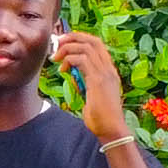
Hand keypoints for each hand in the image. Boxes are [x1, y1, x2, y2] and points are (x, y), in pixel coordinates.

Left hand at [55, 26, 129, 144]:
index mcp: (109, 71)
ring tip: (55, 58)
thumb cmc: (100, 118)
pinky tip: (62, 70)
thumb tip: (72, 74)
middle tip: (57, 44)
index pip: (97, 45)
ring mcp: (105, 73)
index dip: (80, 40)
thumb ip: (84, 82)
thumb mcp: (91, 95)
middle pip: (93, 41)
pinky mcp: (98, 80)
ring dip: (67, 49)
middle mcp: (109, 69)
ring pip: (86, 47)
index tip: (64, 44)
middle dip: (73, 38)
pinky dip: (69, 60)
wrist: (111, 129)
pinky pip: (82, 60)